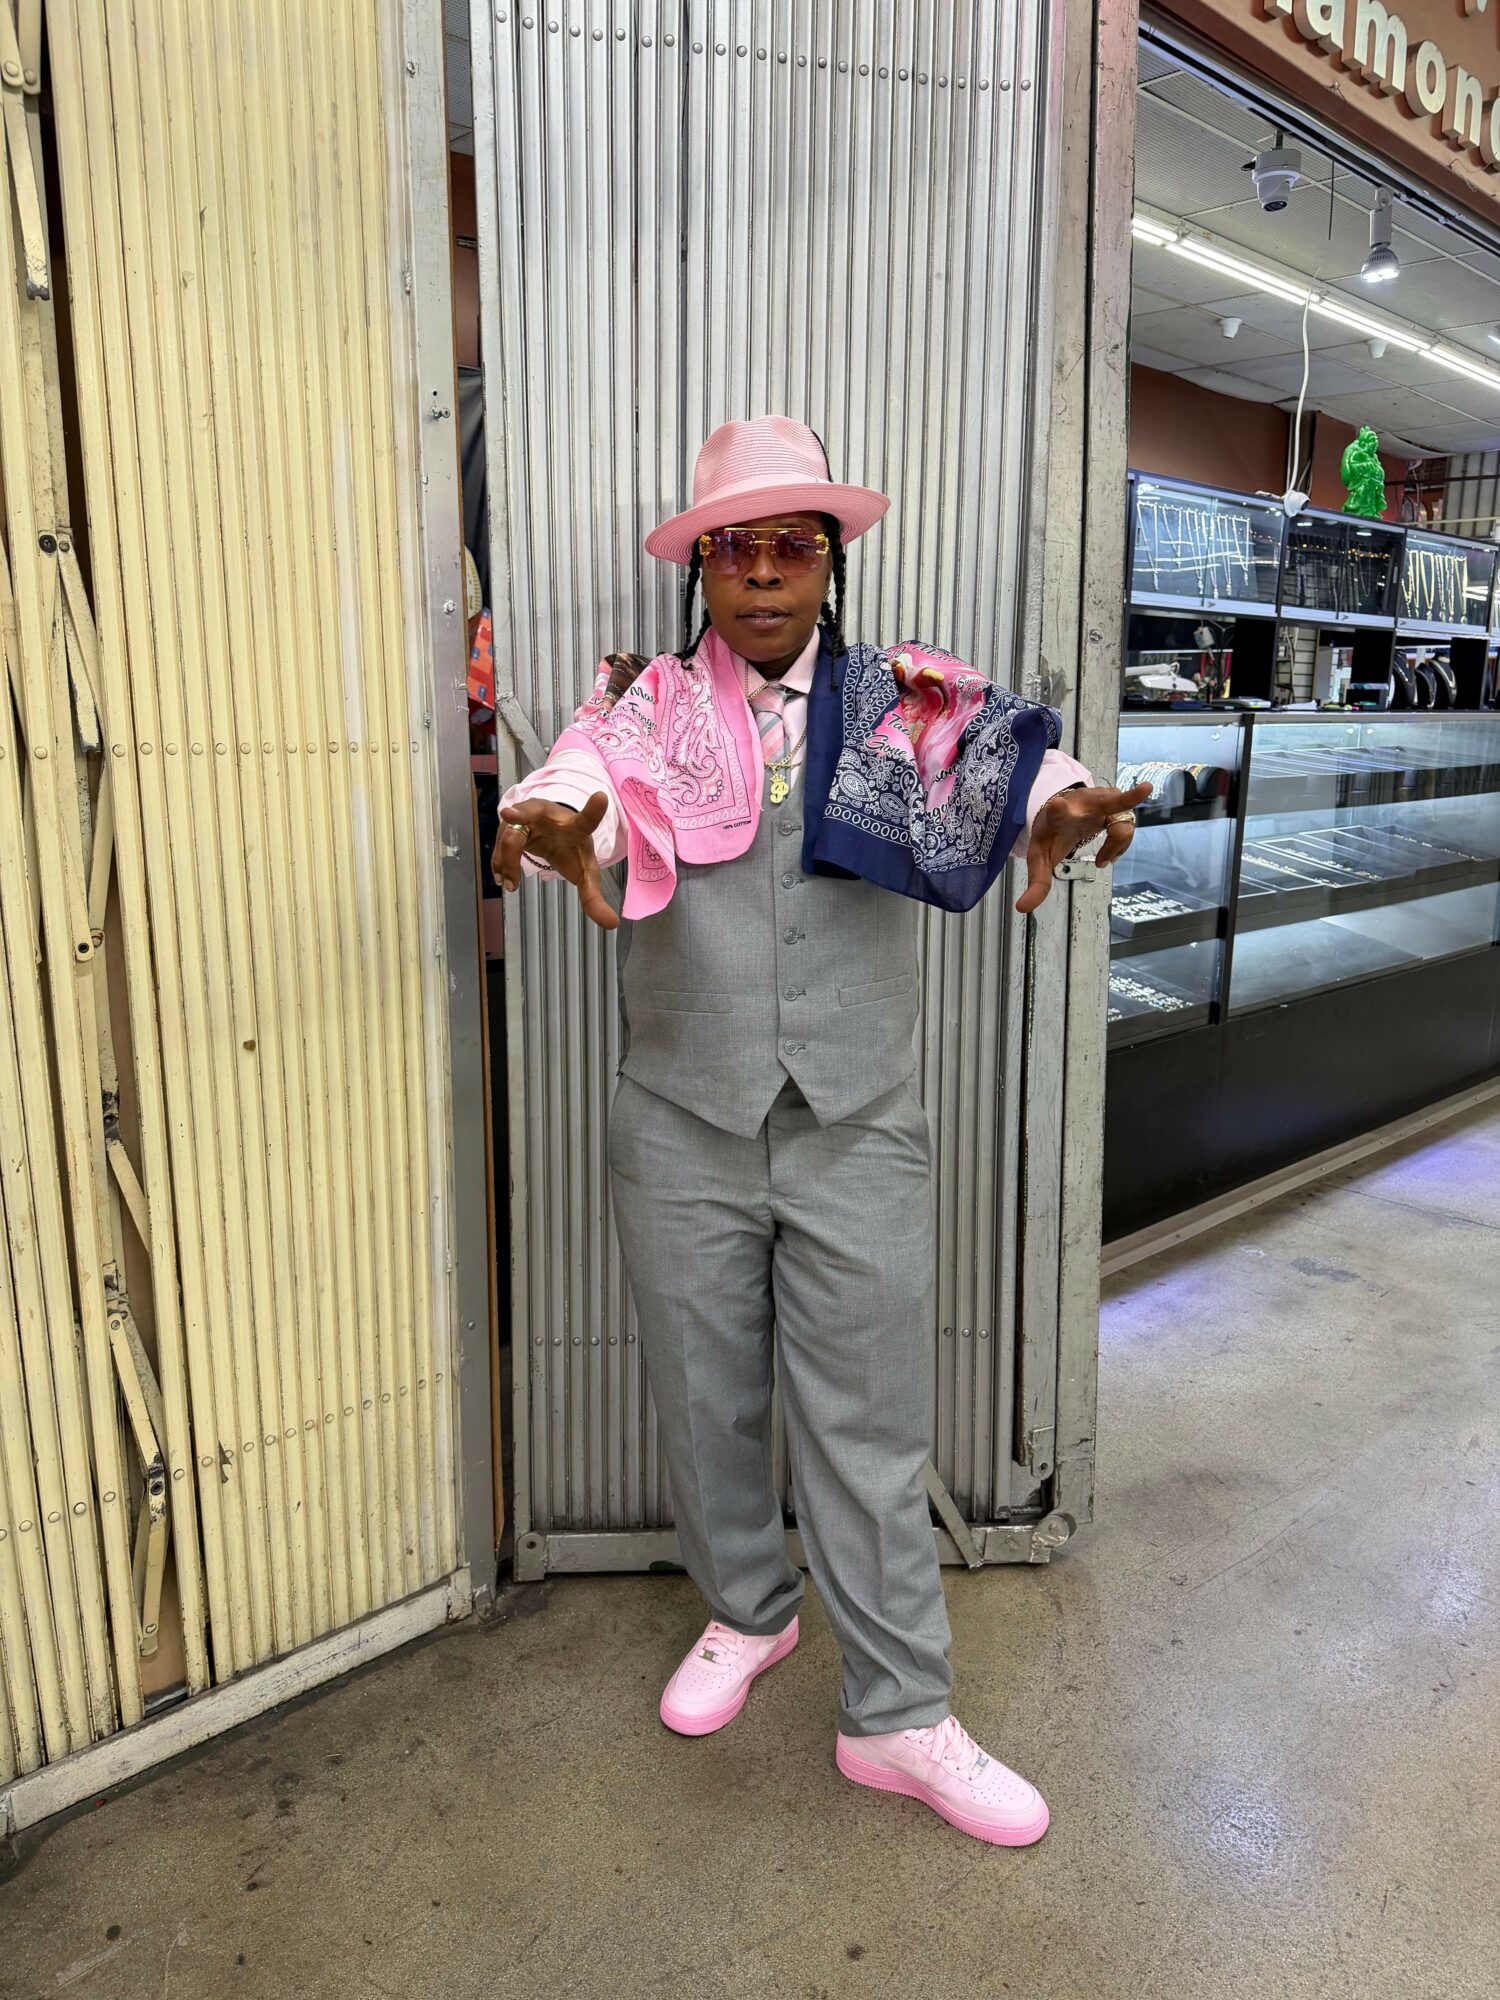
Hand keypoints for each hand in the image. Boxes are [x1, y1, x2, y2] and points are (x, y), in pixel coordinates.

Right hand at [493, 791, 618, 931]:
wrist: (553, 832)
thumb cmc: (571, 848)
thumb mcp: (585, 871)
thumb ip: (594, 897)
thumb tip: (612, 924)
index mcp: (576, 826)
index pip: (588, 819)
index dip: (594, 810)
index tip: (601, 797)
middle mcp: (549, 814)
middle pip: (533, 812)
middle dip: (521, 813)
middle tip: (508, 815)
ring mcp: (526, 815)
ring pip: (512, 834)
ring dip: (508, 859)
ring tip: (511, 885)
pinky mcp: (510, 823)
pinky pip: (500, 841)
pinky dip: (499, 860)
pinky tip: (501, 877)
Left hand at [1015, 782, 1151, 915]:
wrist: (1060, 809)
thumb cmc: (1051, 833)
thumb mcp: (1040, 858)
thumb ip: (1037, 882)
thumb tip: (1023, 909)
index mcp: (1059, 815)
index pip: (1057, 812)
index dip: (1058, 810)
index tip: (1056, 805)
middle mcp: (1084, 803)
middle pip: (1109, 799)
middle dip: (1128, 797)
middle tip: (1146, 789)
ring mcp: (1104, 800)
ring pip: (1123, 825)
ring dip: (1116, 846)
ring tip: (1102, 861)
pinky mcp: (1117, 803)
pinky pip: (1128, 827)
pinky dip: (1120, 845)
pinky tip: (1107, 853)